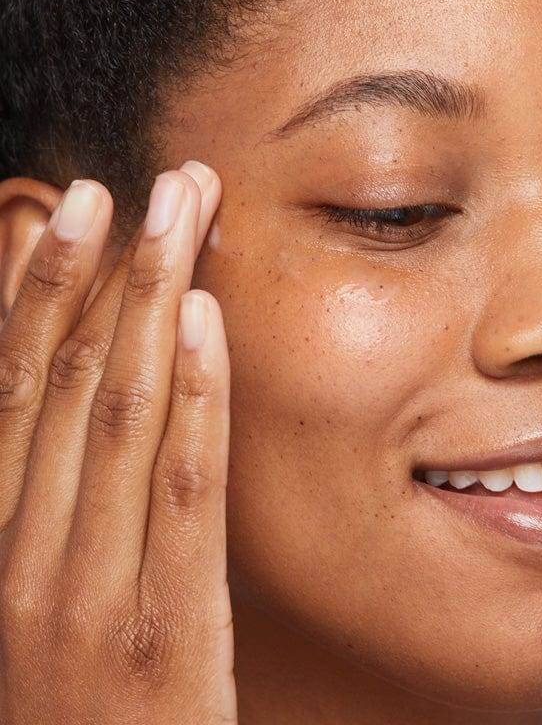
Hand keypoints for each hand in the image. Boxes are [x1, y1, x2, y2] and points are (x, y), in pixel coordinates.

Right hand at [0, 163, 235, 722]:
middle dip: (113, 268)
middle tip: (157, 184)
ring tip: (183, 216)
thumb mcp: (36, 594)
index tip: (82, 206)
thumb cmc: (73, 703)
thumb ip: (50, 494)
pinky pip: (181, 484)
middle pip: (70, 373)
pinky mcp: (166, 620)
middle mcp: (22, 549)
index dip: (42, 283)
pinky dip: (194, 394)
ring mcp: (89, 585)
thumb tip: (78, 389)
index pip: (12, 380)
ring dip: (152, 300)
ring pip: (117, 409)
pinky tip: (206, 319)